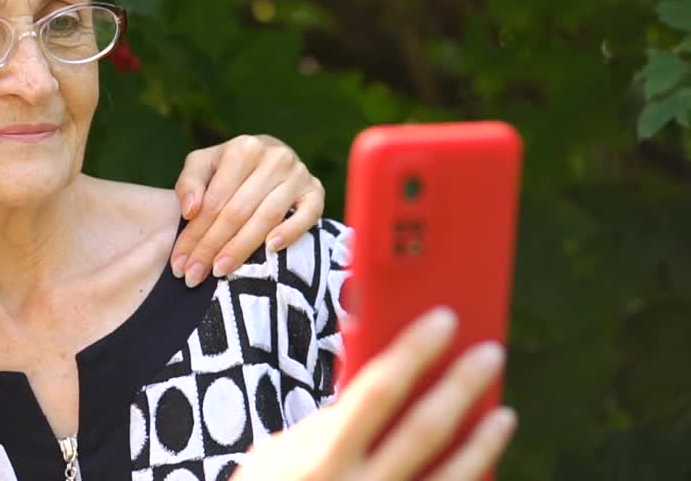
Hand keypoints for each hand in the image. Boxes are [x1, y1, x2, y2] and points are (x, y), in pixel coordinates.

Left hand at [171, 134, 324, 285]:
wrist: (268, 155)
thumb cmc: (230, 166)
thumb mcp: (203, 164)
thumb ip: (189, 182)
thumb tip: (191, 210)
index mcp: (243, 148)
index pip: (215, 200)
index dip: (194, 234)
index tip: (179, 263)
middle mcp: (274, 158)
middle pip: (238, 212)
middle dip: (212, 247)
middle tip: (194, 275)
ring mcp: (299, 174)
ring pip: (266, 218)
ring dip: (241, 248)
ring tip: (220, 270)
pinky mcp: (317, 191)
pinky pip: (307, 216)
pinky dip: (290, 233)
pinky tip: (270, 250)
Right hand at [232, 308, 516, 480]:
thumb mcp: (278, 455)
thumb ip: (327, 423)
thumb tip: (385, 381)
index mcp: (320, 456)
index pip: (377, 390)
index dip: (414, 351)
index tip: (445, 317)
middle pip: (424, 429)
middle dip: (461, 386)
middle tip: (490, 352)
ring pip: (451, 477)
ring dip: (482, 443)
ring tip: (503, 413)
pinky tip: (482, 465)